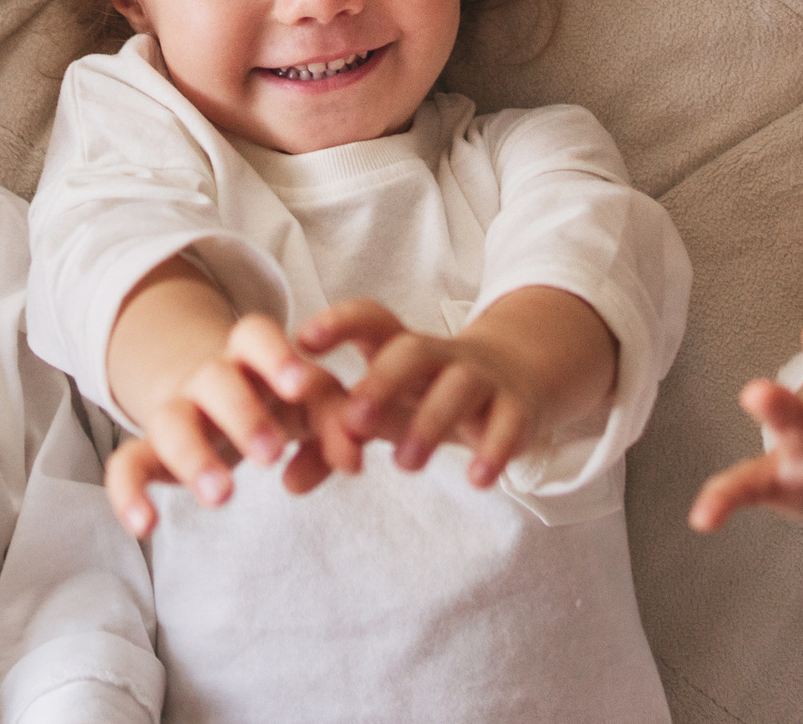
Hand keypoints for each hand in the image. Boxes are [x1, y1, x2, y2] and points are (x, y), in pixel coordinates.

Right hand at [106, 311, 361, 538]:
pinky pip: (125, 465)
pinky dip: (127, 493)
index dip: (275, 355)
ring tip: (223, 496)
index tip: (299, 385)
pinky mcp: (151, 452)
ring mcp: (176, 412)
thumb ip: (339, 423)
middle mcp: (208, 377)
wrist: (215, 394)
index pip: (255, 334)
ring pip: (170, 422)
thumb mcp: (312, 402)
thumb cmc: (278, 397)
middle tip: (270, 455)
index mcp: (251, 356)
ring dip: (194, 456)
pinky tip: (144, 527)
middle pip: (214, 380)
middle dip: (241, 414)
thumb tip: (356, 462)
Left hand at [299, 297, 567, 489]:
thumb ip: (332, 444)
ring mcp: (483, 378)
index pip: (371, 320)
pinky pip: (509, 422)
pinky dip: (493, 449)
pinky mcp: (517, 407)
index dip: (339, 324)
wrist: (517, 377)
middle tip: (353, 421)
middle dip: (382, 382)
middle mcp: (441, 355)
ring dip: (429, 423)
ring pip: (459, 387)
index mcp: (400, 347)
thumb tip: (285, 482)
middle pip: (412, 351)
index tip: (302, 341)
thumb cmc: (427, 395)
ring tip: (404, 465)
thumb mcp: (384, 414)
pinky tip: (477, 479)